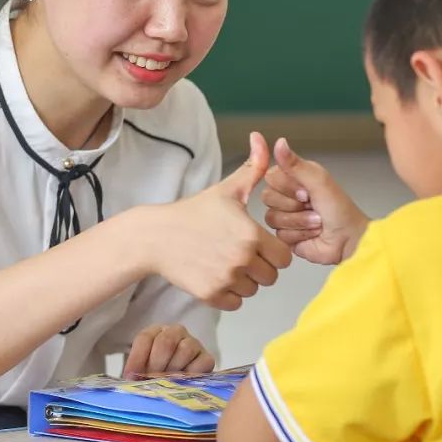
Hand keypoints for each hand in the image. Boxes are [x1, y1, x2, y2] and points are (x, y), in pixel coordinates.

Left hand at [121, 324, 214, 378]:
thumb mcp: (144, 370)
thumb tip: (131, 380)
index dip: (137, 358)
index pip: (145, 338)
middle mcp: (175, 332)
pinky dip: (191, 374)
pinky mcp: (207, 358)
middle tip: (152, 381)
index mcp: (156, 332)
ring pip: (185, 349)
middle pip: (165, 342)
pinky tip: (184, 384)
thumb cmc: (158, 374)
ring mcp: (193, 343)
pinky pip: (201, 362)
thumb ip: (137, 372)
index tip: (131, 376)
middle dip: (156, 365)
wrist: (183, 383)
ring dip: (174, 370)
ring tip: (167, 384)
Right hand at [137, 132, 291, 310]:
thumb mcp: (226, 189)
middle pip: (271, 276)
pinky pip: (236, 302)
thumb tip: (263, 138)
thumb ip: (253, 167)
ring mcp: (226, 279)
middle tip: (240, 253)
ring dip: (245, 280)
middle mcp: (242, 259)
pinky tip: (216, 274)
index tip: (257, 243)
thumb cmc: (193, 212)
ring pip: (254, 290)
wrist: (157, 237)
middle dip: (260, 267)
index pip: (284, 257)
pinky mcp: (211, 294)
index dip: (273, 251)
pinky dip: (229, 294)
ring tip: (226, 262)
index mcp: (251, 234)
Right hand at [262, 138, 370, 264]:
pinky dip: (300, 234)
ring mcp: (286, 215)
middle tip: (312, 205)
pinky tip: (313, 233)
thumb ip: (295, 164)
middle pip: (268, 197)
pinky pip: (279, 234)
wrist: (349, 240)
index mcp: (295, 177)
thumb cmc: (340, 210)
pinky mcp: (286, 235)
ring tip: (317, 222)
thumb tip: (279, 142)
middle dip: (294, 205)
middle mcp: (288, 195)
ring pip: (273, 217)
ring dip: (300, 221)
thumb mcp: (319, 181)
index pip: (271, 177)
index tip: (306, 191)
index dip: (286, 186)